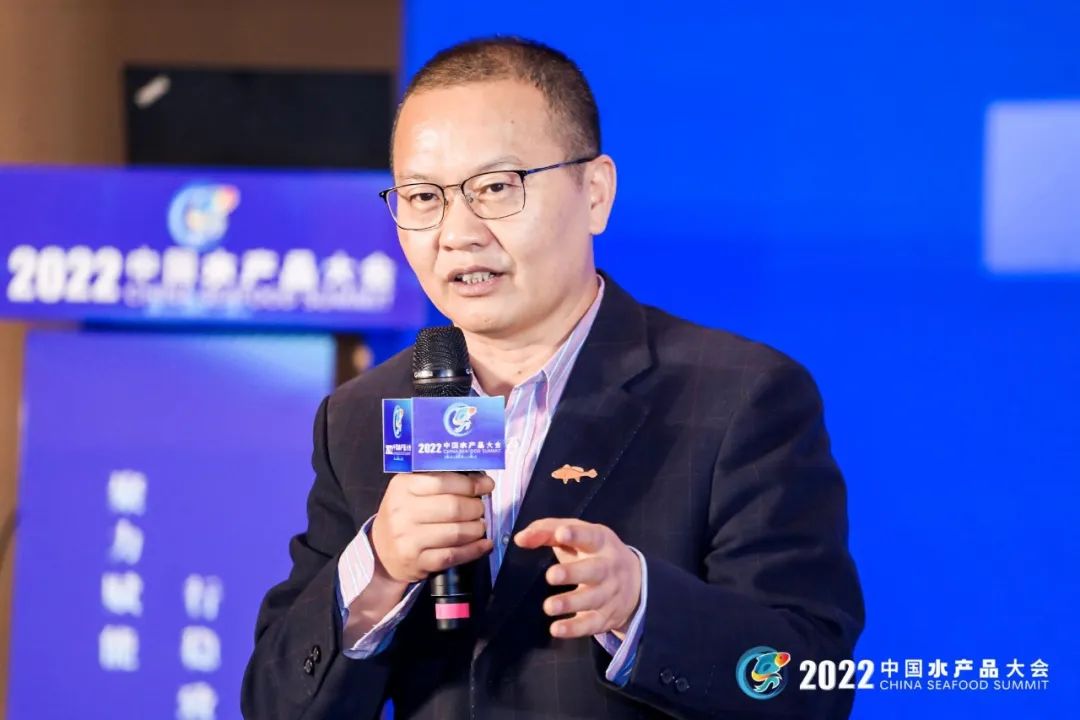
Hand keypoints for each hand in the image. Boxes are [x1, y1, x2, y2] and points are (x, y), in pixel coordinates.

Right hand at [371, 472, 494, 583]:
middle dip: (475, 507)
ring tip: (480, 525)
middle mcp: (402, 512)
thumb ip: (440, 481)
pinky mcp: (417, 562)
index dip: (470, 484)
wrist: (381, 551)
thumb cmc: (403, 514)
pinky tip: (484, 544)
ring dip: (477, 528)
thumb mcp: (410, 490)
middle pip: (453, 507)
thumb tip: (479, 479)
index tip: (487, 485)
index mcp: (402, 487)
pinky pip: (454, 555)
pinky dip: (474, 549)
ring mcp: (408, 540)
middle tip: (480, 508)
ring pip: (456, 532)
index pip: (443, 481)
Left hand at [514, 519, 641, 639]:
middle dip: (573, 573)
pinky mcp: (606, 617)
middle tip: (551, 575)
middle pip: (594, 570)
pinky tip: (556, 629)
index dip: (576, 535)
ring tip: (548, 606)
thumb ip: (547, 532)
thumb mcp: (577, 536)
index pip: (590, 536)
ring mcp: (610, 594)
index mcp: (601, 542)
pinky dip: (574, 628)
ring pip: (592, 599)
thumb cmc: (594, 552)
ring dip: (571, 603)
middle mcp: (609, 567)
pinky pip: (591, 624)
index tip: (560, 534)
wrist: (637, 583)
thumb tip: (519, 538)